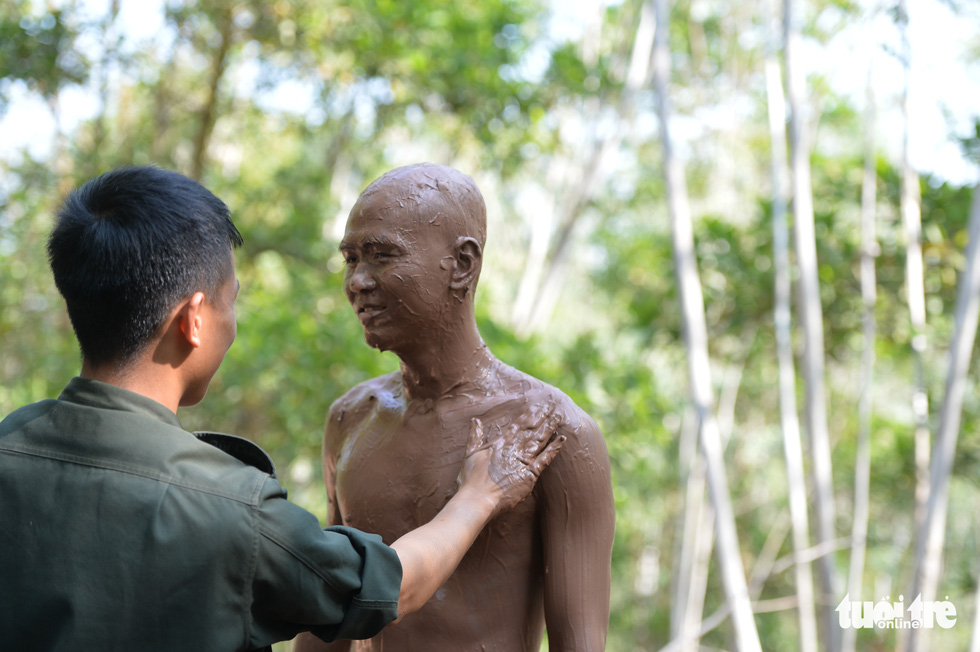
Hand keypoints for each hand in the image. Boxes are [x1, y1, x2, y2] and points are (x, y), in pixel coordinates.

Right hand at [458, 399, 565, 517]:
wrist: (477, 499)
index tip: (538, 406)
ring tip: (559, 416)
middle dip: (542, 416)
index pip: (518, 426)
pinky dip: (554, 448)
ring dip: (549, 427)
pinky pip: (545, 459)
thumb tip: (475, 420)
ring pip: (539, 440)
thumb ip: (474, 436)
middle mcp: (513, 449)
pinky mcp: (529, 475)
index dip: (529, 415)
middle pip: (531, 429)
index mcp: (500, 443)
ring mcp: (522, 461)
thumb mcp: (470, 454)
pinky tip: (562, 439)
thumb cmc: (471, 480)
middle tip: (553, 405)